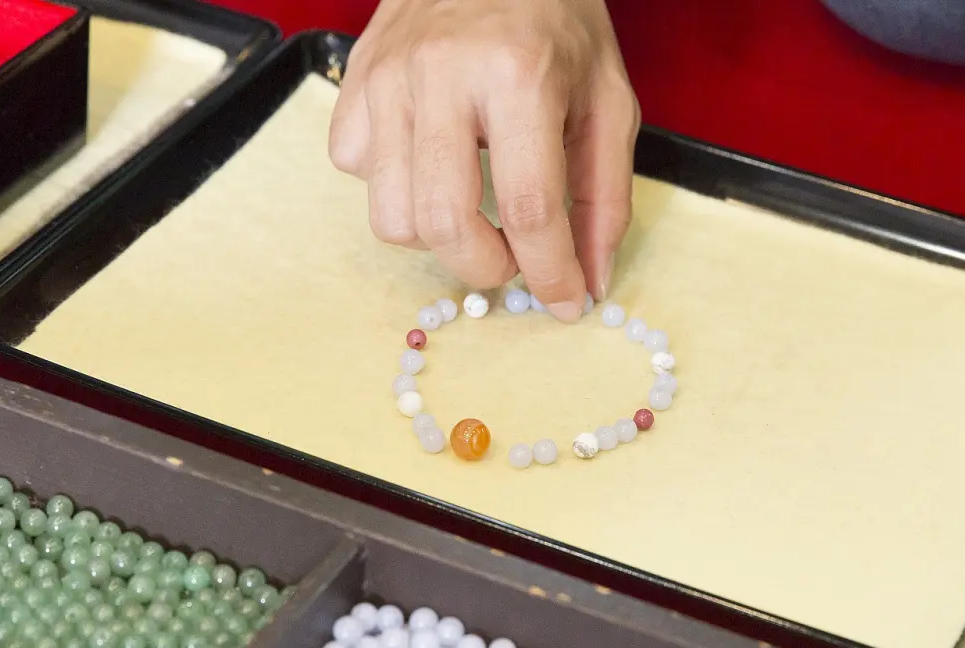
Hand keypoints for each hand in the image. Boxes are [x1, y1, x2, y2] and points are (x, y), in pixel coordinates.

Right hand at [330, 0, 639, 322]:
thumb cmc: (558, 24)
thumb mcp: (608, 101)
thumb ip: (604, 197)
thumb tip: (588, 283)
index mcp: (520, 75)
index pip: (529, 209)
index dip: (550, 274)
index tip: (564, 303)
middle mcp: (444, 75)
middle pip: (443, 222)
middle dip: (485, 266)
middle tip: (514, 259)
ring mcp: (388, 77)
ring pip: (390, 214)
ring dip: (439, 235)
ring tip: (474, 205)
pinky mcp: (355, 80)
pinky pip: (358, 174)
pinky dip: (397, 187)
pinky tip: (433, 158)